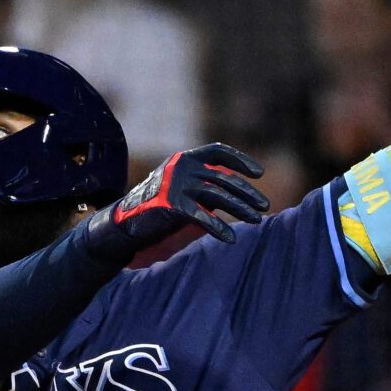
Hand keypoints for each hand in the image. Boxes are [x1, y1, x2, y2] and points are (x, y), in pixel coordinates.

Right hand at [82, 143, 267, 263]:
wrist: (125, 223)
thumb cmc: (159, 208)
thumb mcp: (185, 190)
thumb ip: (208, 186)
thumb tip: (241, 195)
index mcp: (184, 158)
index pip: (218, 152)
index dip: (240, 161)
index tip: (259, 174)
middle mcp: (181, 167)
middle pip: (223, 178)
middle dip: (247, 192)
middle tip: (264, 206)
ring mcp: (176, 184)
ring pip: (218, 195)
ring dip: (241, 209)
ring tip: (257, 220)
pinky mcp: (171, 205)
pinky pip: (202, 217)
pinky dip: (218, 228)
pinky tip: (231, 238)